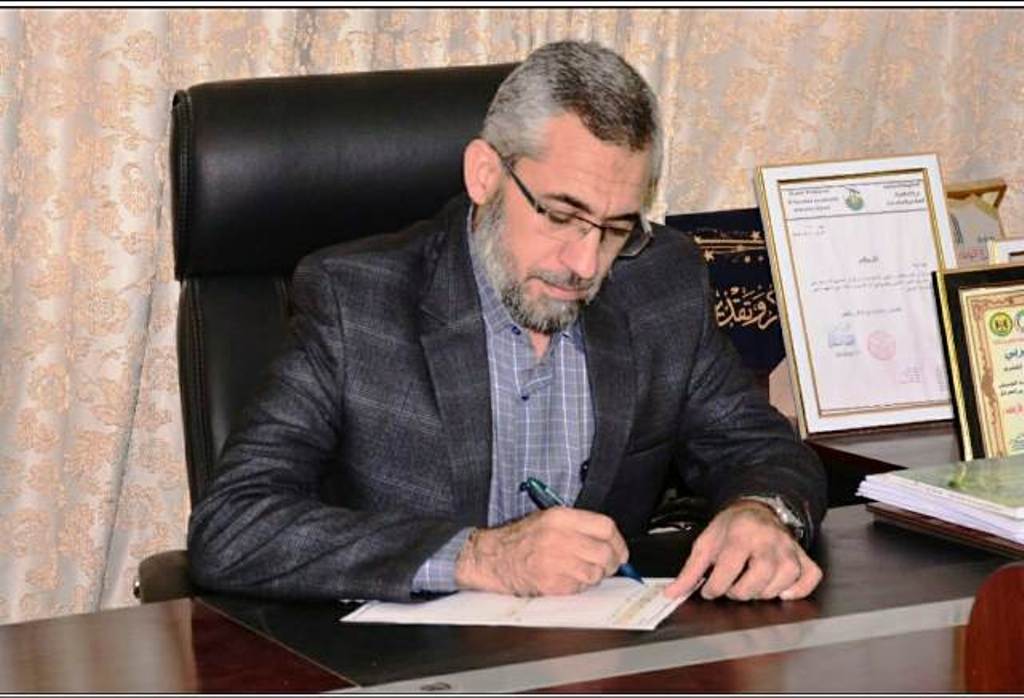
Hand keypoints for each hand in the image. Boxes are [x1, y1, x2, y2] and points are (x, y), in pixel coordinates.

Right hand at [454, 508, 628, 595]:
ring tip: (582, 570)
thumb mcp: (549, 519)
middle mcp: (559, 538)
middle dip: (611, 562)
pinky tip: (568, 578)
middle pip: (604, 552)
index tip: (619, 550)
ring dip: (594, 575)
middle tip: (608, 565)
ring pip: (595, 573)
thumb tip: (610, 541)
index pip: (605, 527)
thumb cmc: (521, 539)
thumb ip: (579, 526)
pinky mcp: (551, 583)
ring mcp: (554, 562)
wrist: (493, 558)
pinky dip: (579, 585)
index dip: (618, 541)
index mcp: (560, 518)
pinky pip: (579, 587)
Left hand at [664, 500, 821, 601]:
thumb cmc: (730, 528)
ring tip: (751, 586)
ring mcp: (789, 548)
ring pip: (784, 580)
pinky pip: (809, 577)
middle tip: (732, 588)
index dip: (715, 587)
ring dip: (765, 592)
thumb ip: (690, 571)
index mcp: (740, 534)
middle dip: (740, 591)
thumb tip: (672, 593)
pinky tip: (781, 589)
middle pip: (759, 577)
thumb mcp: (705, 543)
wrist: (755, 510)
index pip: (729, 568)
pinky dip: (798, 589)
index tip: (710, 590)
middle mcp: (768, 540)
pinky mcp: (803, 556)